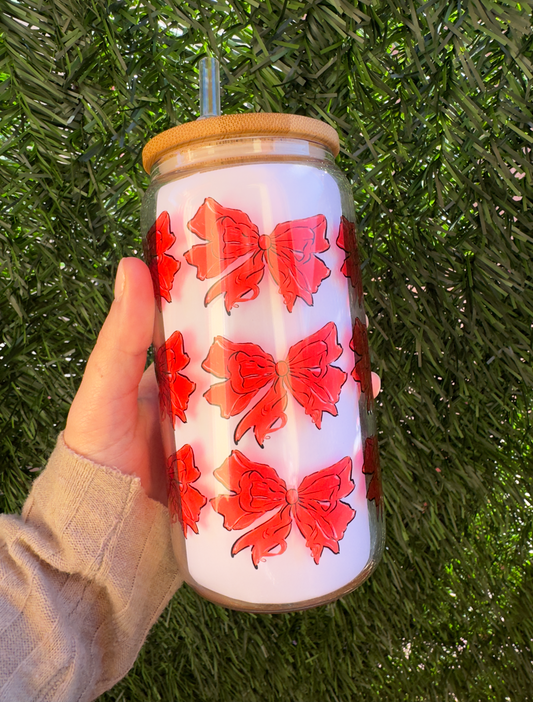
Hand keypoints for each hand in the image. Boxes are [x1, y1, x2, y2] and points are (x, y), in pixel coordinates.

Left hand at [64, 257, 381, 506]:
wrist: (100, 544)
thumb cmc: (95, 458)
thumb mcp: (105, 390)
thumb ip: (122, 338)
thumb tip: (132, 264)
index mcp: (182, 380)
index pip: (227, 338)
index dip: (259, 317)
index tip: (292, 293)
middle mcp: (210, 410)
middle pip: (266, 377)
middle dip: (304, 361)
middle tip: (344, 341)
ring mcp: (228, 447)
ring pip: (282, 417)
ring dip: (320, 403)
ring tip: (364, 385)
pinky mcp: (243, 485)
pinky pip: (283, 463)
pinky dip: (314, 453)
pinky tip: (349, 444)